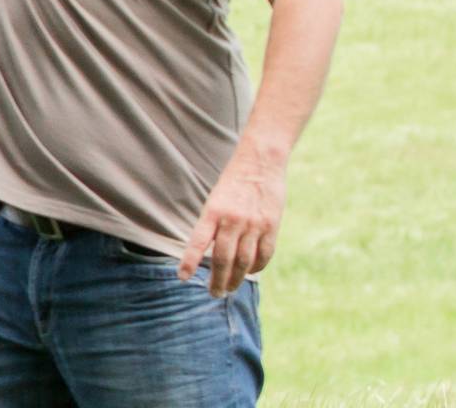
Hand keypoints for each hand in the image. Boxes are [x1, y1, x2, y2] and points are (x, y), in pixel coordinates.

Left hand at [178, 151, 283, 298]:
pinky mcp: (271, 226)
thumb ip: (212, 226)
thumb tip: (208, 256)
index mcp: (213, 211)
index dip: (190, 261)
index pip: (198, 241)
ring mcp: (254, 224)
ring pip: (244, 262)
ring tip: (229, 289)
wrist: (260, 162)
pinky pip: (264, 255)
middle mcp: (232, 219)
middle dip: (217, 280)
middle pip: (223, 259)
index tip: (183, 277)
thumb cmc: (232, 184)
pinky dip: (256, 268)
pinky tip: (249, 273)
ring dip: (236, 279)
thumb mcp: (215, 200)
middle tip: (213, 293)